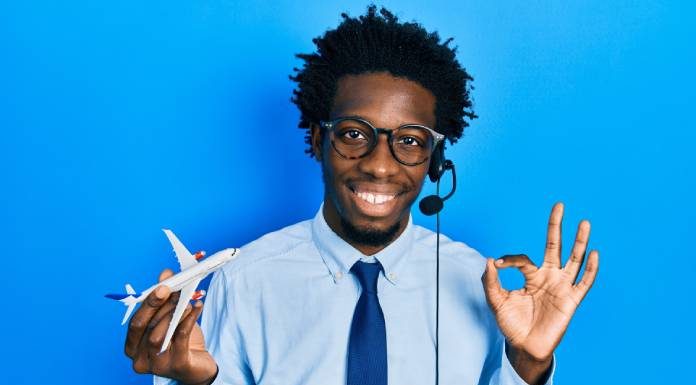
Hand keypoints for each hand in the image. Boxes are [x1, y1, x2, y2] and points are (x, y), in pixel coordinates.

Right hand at [125, 269, 217, 384]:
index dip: (147, 303)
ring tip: (188, 300)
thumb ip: (165, 297)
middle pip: (144, 328)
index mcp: (133, 346)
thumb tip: (166, 274)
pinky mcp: (177, 366)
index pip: (135, 322)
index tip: (162, 286)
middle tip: (174, 289)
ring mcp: (157, 365)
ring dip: (174, 313)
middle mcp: (140, 358)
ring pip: (159, 334)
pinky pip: (180, 338)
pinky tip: (197, 308)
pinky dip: (189, 319)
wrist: (197, 365)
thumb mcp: (170, 318)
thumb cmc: (179, 342)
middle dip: (158, 305)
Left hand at [482, 202, 598, 361]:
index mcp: (531, 276)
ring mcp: (561, 287)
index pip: (523, 259)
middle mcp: (548, 277)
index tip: (498, 264)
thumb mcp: (496, 301)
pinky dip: (590, 268)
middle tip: (559, 205)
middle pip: (554, 246)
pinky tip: (594, 253)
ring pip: (573, 259)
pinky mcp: (571, 300)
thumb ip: (490, 282)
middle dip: (556, 226)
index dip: (509, 260)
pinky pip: (583, 282)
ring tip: (584, 222)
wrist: (525, 347)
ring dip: (579, 241)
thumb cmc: (512, 324)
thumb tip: (489, 260)